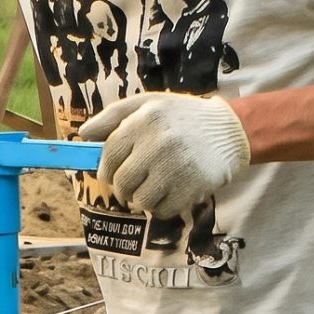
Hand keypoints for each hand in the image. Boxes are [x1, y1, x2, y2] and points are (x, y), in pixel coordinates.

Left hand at [78, 93, 250, 217]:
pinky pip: (161, 210)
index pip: (108, 155)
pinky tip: (173, 190)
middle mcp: (160, 142)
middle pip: (121, 182)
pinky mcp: (192, 187)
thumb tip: (82, 134)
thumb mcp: (148, 104)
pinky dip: (162, 206)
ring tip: (156, 183)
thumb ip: (112, 116)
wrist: (230, 131)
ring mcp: (177, 166)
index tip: (112, 172)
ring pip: (139, 200)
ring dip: (143, 198)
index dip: (105, 169)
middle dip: (123, 187)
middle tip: (135, 181)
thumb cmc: (181, 118)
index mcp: (145, 119)